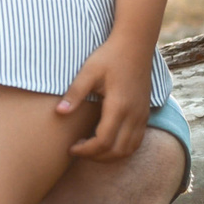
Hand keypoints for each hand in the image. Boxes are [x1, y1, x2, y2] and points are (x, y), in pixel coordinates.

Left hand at [61, 37, 153, 159]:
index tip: (71, 148)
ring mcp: (142, 115)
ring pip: (128, 149)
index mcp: (119, 105)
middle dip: (95, 157)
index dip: (86, 150)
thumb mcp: (88, 72)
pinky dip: (121, 149)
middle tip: (78, 150)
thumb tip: (59, 112)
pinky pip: (136, 141)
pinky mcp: (145, 114)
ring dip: (109, 156)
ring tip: (90, 148)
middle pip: (116, 151)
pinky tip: (106, 141)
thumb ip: (75, 93)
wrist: (135, 45)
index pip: (103, 141)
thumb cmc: (110, 56)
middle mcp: (134, 114)